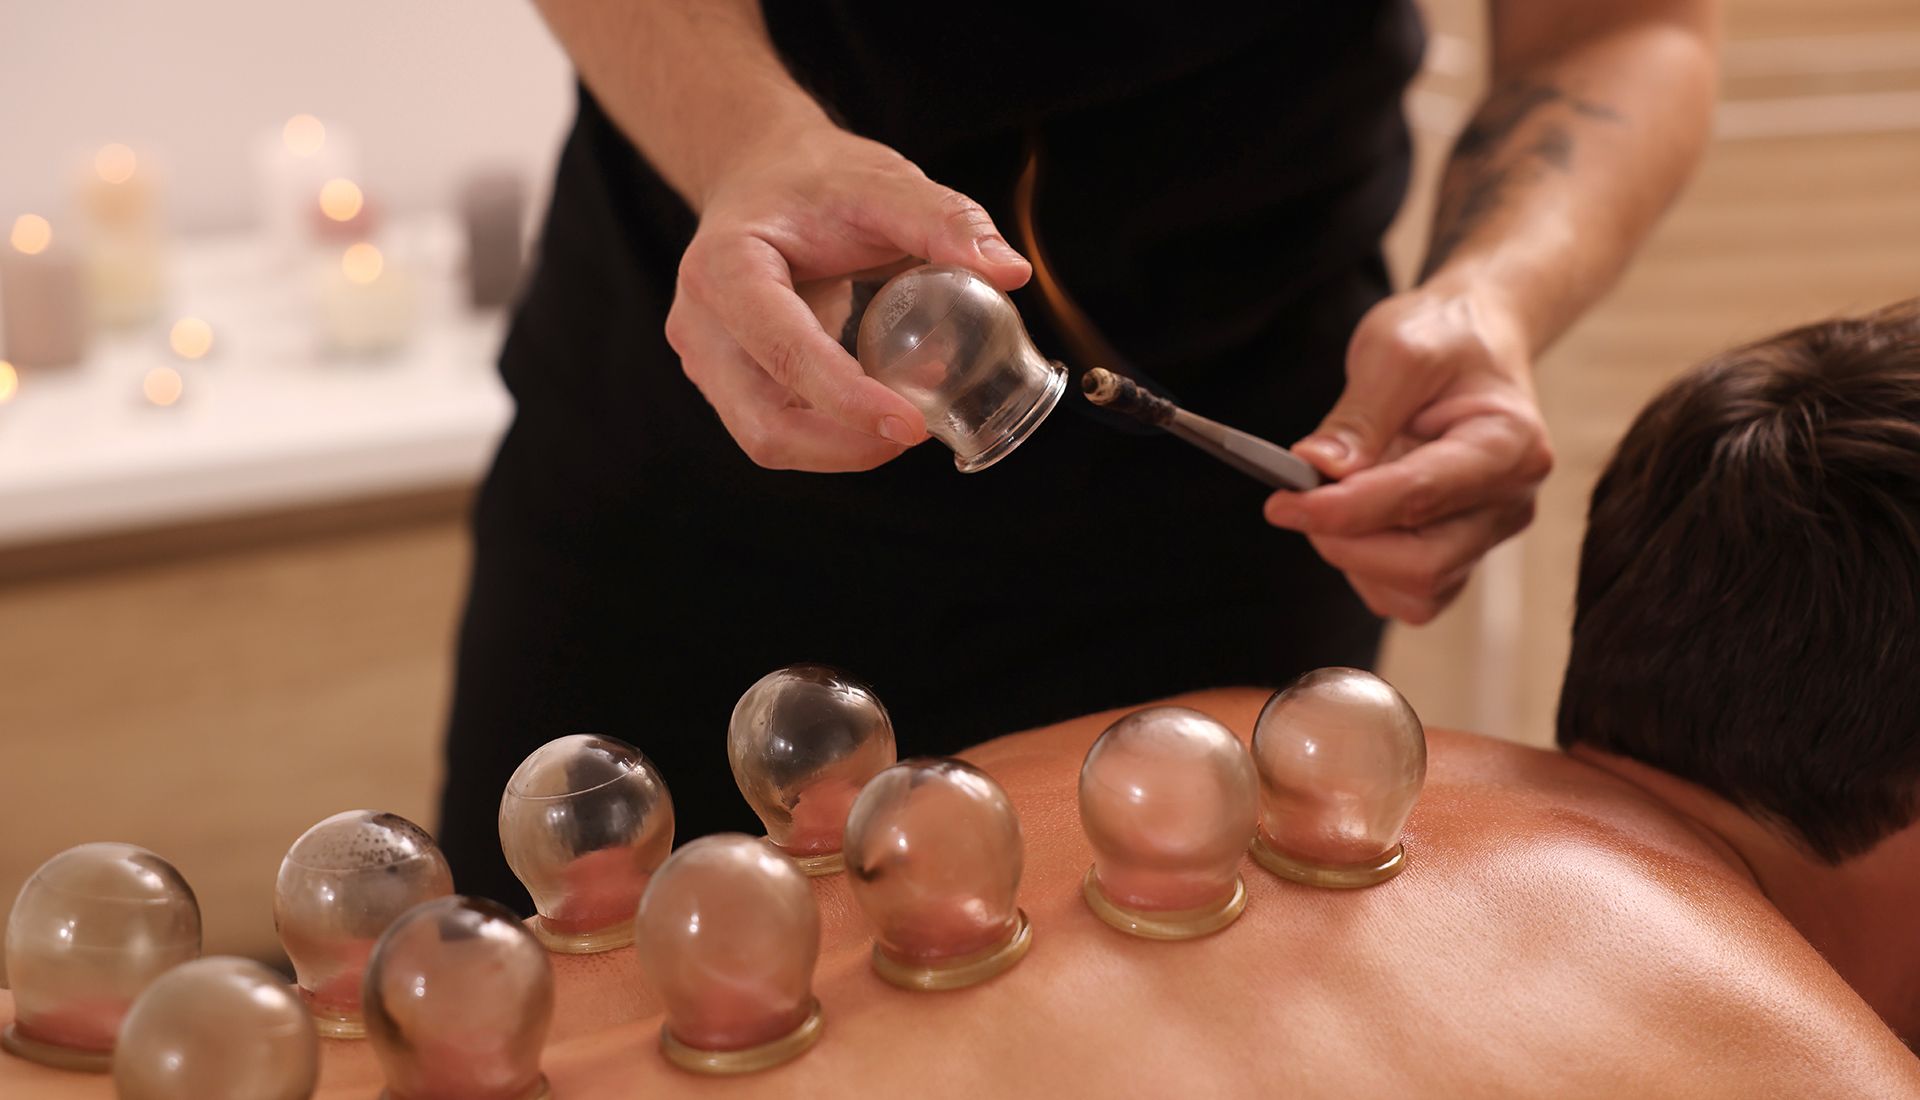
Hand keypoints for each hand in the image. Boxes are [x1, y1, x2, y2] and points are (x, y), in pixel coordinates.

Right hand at [666, 123, 1031, 470]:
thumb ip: (944, 220)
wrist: (761, 175)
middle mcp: (701, 325)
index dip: (847, 399)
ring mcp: (709, 361)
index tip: (912, 425)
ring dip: (844, 447)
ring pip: (769, 440)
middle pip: (765, 424)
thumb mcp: (882, 182)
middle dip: (847, 445)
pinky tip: (882, 408)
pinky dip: (835, 435)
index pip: (783, 352)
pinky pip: (780, 430)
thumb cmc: (816, 179)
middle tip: (918, 430)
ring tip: (907, 417)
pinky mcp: (730, 382)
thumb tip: (1011, 273)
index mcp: (724, 268)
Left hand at [1262, 284, 1552, 623]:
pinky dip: (1369, 571)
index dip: (1344, 509)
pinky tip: (1354, 521)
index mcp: (1510, 443)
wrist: (1474, 340)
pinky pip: (1412, 596)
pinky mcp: (1465, 553)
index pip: (1420, 497)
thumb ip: (1360, 416)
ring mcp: (1490, 532)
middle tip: (1296, 500)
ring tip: (1332, 499)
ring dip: (1354, 557)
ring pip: (1416, 590)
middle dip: (1345, 541)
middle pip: (1422, 565)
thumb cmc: (1442, 337)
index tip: (1281, 503)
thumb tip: (1315, 470)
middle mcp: (1510, 499)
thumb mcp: (1396, 350)